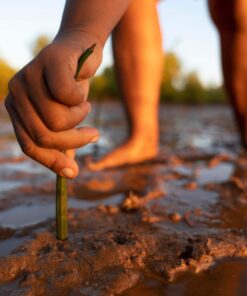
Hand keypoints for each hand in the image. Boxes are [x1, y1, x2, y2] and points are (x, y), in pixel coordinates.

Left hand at [5, 31, 101, 178]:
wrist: (81, 49)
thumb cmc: (72, 87)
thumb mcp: (66, 119)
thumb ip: (62, 141)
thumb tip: (67, 173)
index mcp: (17, 110)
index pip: (29, 145)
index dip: (52, 162)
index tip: (73, 173)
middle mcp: (16, 94)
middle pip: (44, 136)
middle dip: (74, 141)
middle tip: (93, 134)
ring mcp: (28, 76)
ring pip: (57, 120)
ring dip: (80, 117)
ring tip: (84, 104)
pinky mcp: (47, 61)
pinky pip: (68, 95)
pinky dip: (82, 98)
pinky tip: (82, 86)